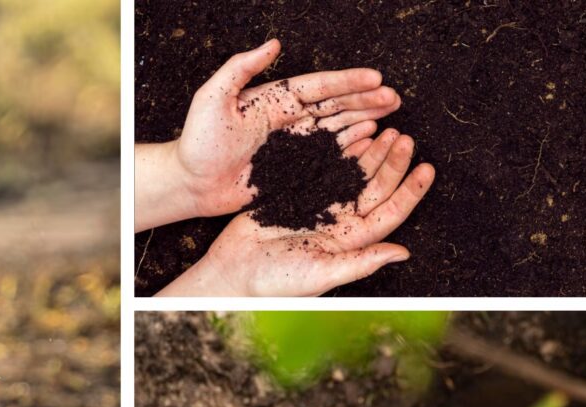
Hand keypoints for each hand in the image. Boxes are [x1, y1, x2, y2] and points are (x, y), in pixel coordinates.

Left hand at [135, 39, 401, 231]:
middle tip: (394, 98)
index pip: (318, 87)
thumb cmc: (197, 141)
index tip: (375, 78)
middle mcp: (289, 120)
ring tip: (391, 115)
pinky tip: (370, 142)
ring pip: (337, 129)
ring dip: (364, 121)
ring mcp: (294, 147)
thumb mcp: (213, 97)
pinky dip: (349, 151)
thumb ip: (241, 68)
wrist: (190, 183)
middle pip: (335, 106)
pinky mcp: (293, 172)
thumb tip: (274, 43)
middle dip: (366, 101)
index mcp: (275, 100)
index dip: (347, 82)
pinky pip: (326, 160)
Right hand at [157, 129, 434, 296]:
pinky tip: (353, 135)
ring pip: (353, 175)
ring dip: (371, 153)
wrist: (233, 272)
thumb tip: (403, 252)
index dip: (410, 191)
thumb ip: (361, 261)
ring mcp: (320, 208)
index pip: (389, 212)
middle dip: (393, 163)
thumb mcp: (321, 273)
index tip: (427, 168)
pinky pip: (326, 169)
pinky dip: (340, 151)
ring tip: (387, 130)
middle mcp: (340, 223)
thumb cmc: (276, 282)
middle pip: (375, 188)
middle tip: (406, 138)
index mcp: (350, 242)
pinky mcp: (298, 195)